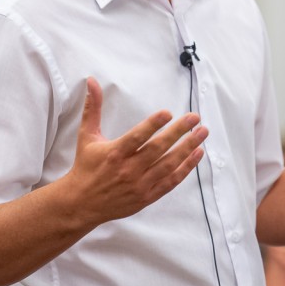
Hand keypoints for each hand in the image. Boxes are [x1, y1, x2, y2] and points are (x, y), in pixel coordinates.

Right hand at [65, 77, 207, 224]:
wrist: (82, 204)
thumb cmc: (86, 166)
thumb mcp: (86, 135)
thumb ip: (92, 108)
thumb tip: (92, 81)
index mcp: (114, 153)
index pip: (136, 137)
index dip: (152, 125)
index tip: (168, 113)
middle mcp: (128, 170)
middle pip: (157, 149)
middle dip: (178, 132)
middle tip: (194, 117)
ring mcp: (140, 185)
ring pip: (168, 165)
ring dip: (187, 148)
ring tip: (202, 133)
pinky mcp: (147, 196)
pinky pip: (170, 181)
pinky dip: (186, 168)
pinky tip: (197, 154)